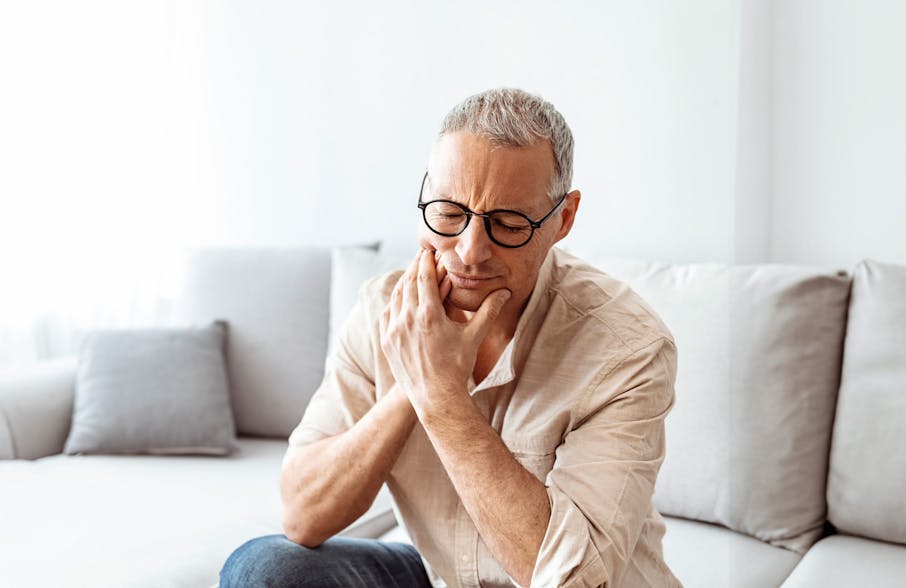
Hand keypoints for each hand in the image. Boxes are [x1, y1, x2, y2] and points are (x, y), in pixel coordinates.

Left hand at [379, 248, 510, 417]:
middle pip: (408, 283)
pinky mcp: (387, 341)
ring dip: (404, 282)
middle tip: (420, 255)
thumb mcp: (474, 337)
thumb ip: (488, 310)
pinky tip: (401, 298)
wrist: (435, 397)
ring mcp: (394, 331)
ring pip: (396, 297)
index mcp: (429, 315)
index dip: (426, 261)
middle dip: (415, 267)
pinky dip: (395, 302)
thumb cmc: (457, 367)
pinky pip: (387, 313)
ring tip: (412, 273)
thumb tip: (505, 291)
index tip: (428, 250)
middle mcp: (407, 320)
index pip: (424, 278)